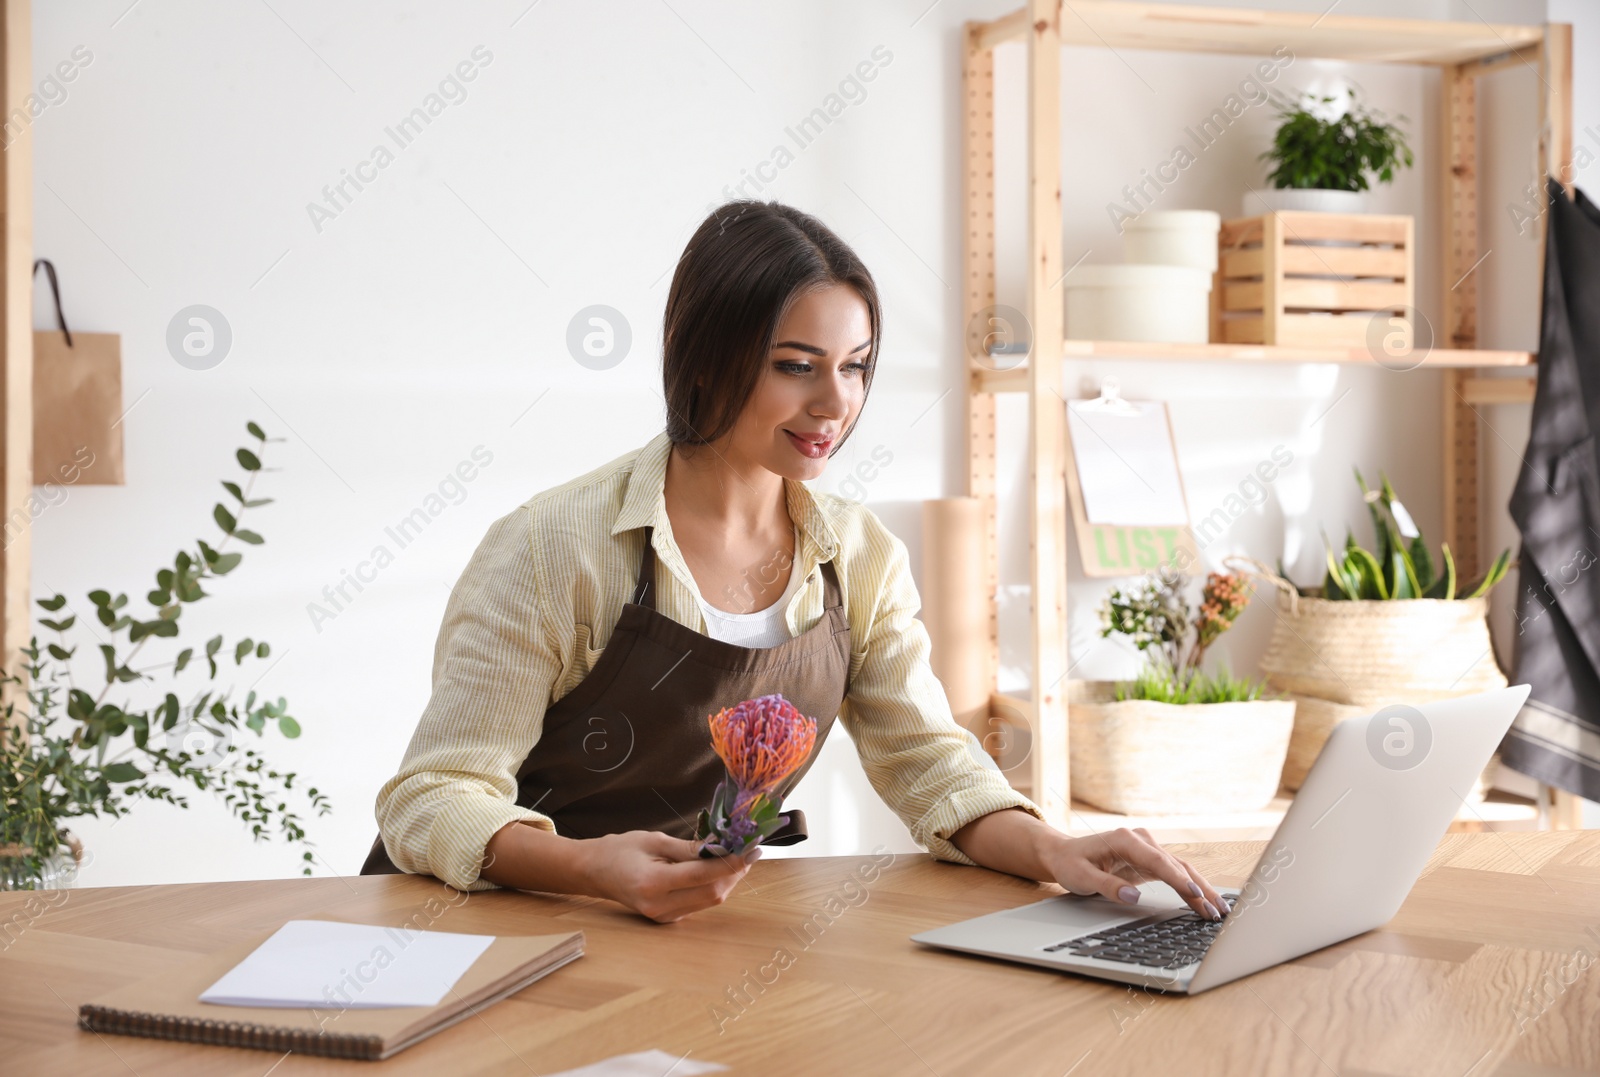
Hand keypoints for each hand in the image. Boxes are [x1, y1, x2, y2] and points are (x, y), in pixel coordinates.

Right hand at [586, 830, 760, 922]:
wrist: (594, 872)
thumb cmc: (620, 850)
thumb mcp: (654, 840)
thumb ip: (688, 847)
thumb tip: (722, 846)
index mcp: (652, 883)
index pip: (703, 875)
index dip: (731, 863)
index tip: (751, 849)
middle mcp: (659, 906)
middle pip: (712, 893)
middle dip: (735, 872)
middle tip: (749, 850)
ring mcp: (663, 916)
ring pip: (709, 901)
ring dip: (728, 879)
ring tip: (738, 856)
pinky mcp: (668, 918)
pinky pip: (699, 903)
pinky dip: (713, 886)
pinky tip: (719, 869)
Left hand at [1040, 827, 1228, 919]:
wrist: (1064, 854)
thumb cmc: (1070, 863)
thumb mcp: (1080, 877)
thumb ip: (1106, 886)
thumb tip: (1132, 895)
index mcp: (1125, 839)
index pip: (1158, 861)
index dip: (1178, 879)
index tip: (1194, 894)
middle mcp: (1141, 840)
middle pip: (1176, 865)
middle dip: (1198, 889)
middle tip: (1215, 911)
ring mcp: (1148, 848)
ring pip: (1181, 869)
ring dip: (1200, 889)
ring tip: (1219, 910)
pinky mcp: (1150, 860)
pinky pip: (1175, 873)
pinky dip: (1190, 887)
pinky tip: (1204, 902)